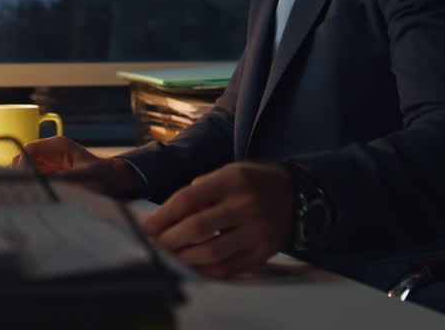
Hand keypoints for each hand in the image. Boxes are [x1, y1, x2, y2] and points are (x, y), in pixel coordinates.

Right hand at [14, 136, 144, 197]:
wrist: (117, 182)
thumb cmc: (104, 177)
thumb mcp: (83, 178)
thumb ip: (61, 178)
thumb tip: (41, 182)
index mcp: (59, 145)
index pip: (29, 149)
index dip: (21, 163)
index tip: (20, 179)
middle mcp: (52, 152)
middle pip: (25, 159)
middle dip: (22, 173)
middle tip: (24, 190)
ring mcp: (51, 163)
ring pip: (28, 170)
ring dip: (27, 180)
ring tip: (29, 195)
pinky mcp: (53, 174)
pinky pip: (36, 178)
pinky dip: (34, 185)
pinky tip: (37, 196)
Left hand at [141, 161, 294, 278]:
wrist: (297, 196)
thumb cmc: (253, 183)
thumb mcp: (229, 173)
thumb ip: (201, 190)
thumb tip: (170, 215)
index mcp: (232, 180)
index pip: (189, 198)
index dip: (163, 215)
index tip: (147, 227)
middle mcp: (245, 205)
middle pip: (198, 227)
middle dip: (170, 240)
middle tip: (155, 245)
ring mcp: (256, 231)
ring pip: (212, 252)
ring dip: (184, 258)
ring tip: (170, 257)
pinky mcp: (263, 252)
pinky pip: (230, 268)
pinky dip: (207, 271)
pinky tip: (193, 267)